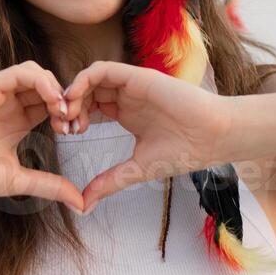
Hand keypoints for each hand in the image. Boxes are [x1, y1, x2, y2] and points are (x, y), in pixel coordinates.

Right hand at [0, 60, 83, 211]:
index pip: (51, 106)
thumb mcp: (17, 180)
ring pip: (37, 74)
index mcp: (17, 123)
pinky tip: (51, 100)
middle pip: (47, 87)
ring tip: (62, 110)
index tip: (74, 132)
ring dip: (56, 87)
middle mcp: (10, 105)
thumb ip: (48, 186)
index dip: (68, 114)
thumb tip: (81, 203)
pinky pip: (21, 72)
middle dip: (66, 99)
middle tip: (73, 120)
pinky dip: (41, 80)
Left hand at [62, 61, 233, 212]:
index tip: (67, 135)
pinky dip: (84, 79)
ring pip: (91, 78)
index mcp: (126, 113)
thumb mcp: (136, 169)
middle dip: (69, 105)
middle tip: (63, 125)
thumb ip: (109, 182)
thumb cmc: (183, 152)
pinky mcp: (138, 76)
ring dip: (73, 92)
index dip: (74, 118)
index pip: (90, 107)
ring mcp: (131, 85)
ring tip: (68, 113)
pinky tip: (77, 98)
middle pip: (86, 91)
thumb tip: (84, 205)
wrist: (212, 136)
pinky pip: (104, 69)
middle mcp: (126, 96)